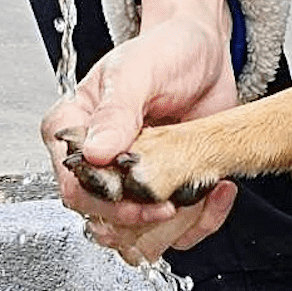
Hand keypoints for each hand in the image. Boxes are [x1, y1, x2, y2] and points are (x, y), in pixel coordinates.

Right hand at [43, 0, 241, 259]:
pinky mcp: (166, 194)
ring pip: (137, 239)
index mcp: (75, 131)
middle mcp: (98, 164)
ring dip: (174, 226)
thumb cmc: (165, 51)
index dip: (105, 201)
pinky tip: (218, 188)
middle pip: (102, 222)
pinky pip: (177, 234)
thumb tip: (95, 152)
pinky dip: (202, 221)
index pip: (73, 187)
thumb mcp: (139, 71)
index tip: (141, 194)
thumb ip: (117, 112)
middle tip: (175, 198)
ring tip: (201, 187)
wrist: (205, 53)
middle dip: (141, 220)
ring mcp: (131, 183)